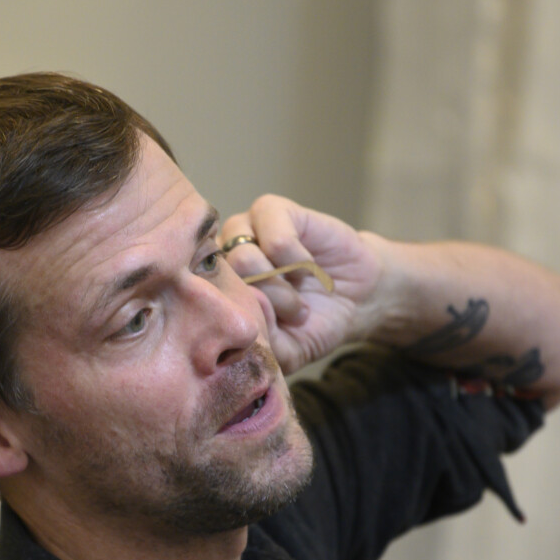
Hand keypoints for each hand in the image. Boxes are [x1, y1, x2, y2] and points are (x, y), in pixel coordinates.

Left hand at [219, 195, 385, 374]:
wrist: (357, 297)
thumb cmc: (313, 324)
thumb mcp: (285, 349)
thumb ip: (260, 338)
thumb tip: (246, 311)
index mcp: (217, 285)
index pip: (202, 299)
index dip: (236, 318)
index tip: (263, 330)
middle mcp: (224, 253)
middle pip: (225, 280)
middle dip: (265, 305)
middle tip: (292, 316)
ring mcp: (246, 228)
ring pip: (245, 259)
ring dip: (280, 289)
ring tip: (300, 299)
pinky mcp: (274, 211)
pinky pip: (278, 241)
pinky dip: (300, 263)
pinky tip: (310, 269)